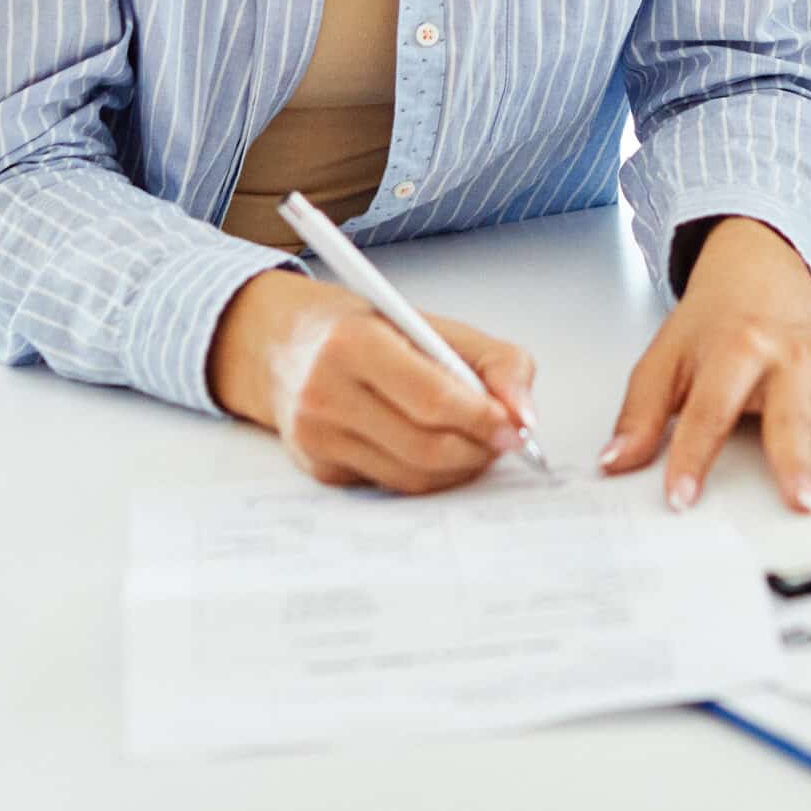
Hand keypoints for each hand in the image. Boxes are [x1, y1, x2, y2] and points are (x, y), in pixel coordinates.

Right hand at [208, 269, 535, 495]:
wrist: (286, 344)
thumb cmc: (370, 331)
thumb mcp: (433, 326)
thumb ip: (495, 362)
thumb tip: (524, 417)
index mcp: (355, 344)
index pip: (432, 398)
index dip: (483, 419)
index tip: (517, 428)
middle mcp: (325, 393)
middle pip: (424, 446)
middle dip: (478, 450)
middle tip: (505, 441)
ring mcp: (316, 437)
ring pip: (410, 476)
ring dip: (458, 468)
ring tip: (478, 445)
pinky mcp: (317, 469)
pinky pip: (389, 485)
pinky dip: (425, 474)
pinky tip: (435, 450)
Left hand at [600, 217, 810, 511]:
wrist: (756, 282)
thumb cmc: (710, 330)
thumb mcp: (663, 362)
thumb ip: (639, 415)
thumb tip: (614, 461)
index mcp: (732, 348)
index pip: (708, 410)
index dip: (692, 455)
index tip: (681, 497)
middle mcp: (783, 355)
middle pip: (788, 412)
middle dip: (794, 457)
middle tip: (800, 500)